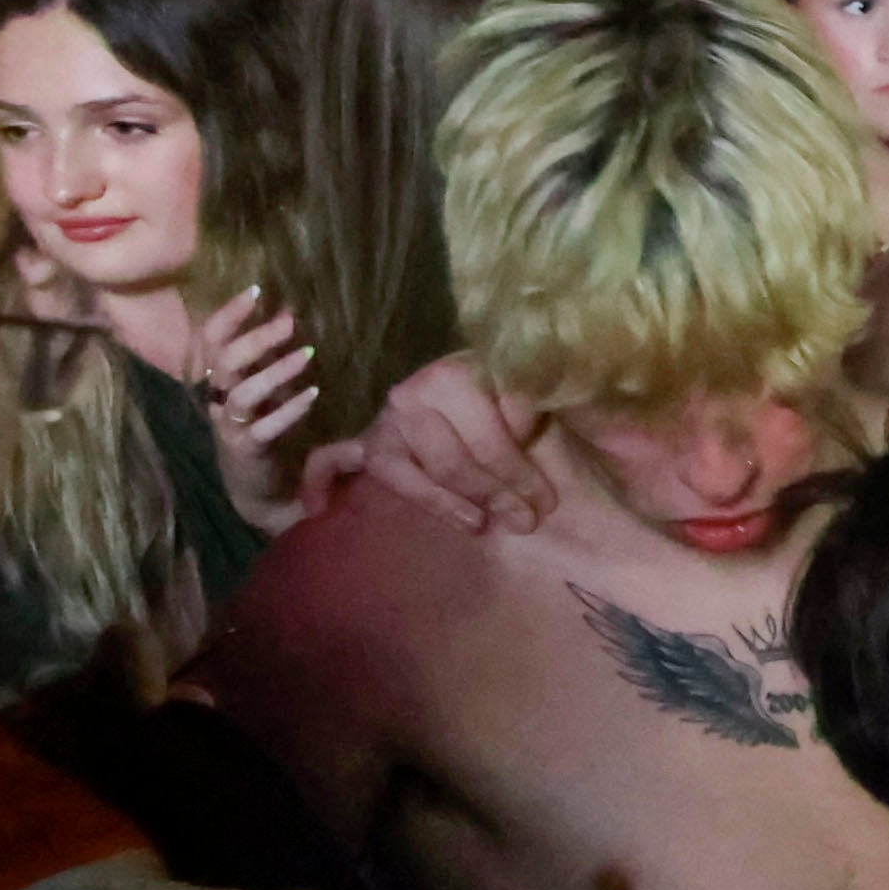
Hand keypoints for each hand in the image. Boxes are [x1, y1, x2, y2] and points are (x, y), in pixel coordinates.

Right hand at [185, 281, 317, 496]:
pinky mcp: (247, 450)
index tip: (256, 290)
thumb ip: (268, 358)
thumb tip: (290, 313)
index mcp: (216, 381)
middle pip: (223, 362)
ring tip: (308, 355)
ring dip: (275, 372)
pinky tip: (313, 396)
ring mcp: (229, 427)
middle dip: (255, 339)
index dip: (228, 314)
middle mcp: (217, 401)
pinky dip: (289, 411)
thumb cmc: (263, 429)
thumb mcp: (263, 389)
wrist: (260, 489)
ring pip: (242, 394)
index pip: (209, 340)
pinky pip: (264, 428)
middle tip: (290, 322)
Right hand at [303, 348, 560, 535]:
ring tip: (479, 524)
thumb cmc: (550, 419)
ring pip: (421, 465)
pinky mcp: (375, 441)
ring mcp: (398, 412)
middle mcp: (431, 382)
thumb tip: (563, 403)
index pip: (496, 418)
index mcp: (483, 365)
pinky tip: (319, 511)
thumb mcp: (569, 407)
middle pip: (460, 451)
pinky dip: (324, 482)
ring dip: (452, 499)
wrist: (500, 425)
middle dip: (497, 489)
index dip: (522, 463)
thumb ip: (562, 403)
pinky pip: (337, 459)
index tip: (546, 500)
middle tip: (527, 520)